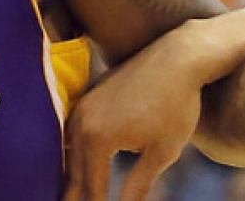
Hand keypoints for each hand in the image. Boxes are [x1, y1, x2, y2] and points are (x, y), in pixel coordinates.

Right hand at [62, 30, 199, 200]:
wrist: (176, 58)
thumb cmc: (175, 106)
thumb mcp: (162, 152)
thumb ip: (138, 186)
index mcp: (98, 139)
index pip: (92, 188)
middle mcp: (80, 123)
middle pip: (73, 173)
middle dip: (73, 196)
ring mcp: (80, 107)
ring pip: (68, 153)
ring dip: (69, 176)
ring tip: (70, 195)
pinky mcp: (86, 98)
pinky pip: (70, 134)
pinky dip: (71, 154)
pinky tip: (73, 165)